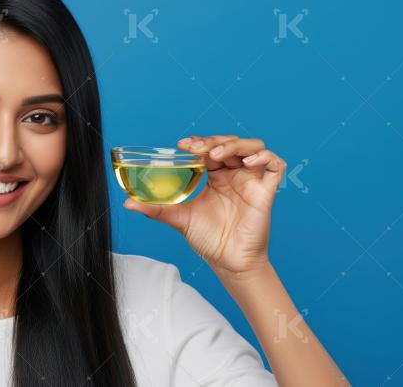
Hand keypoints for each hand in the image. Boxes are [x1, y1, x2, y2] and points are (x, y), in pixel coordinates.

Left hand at [123, 134, 285, 273]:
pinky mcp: (267, 190)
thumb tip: (128, 202)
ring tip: (216, 155)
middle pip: (230, 143)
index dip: (199, 142)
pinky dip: (264, 157)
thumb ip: (155, 208)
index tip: (182, 145)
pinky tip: (248, 162)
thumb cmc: (208, 239)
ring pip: (252, 146)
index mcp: (216, 176)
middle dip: (213, 141)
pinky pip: (275, 165)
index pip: (210, 148)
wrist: (228, 262)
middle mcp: (234, 174)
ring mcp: (251, 180)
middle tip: (197, 149)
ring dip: (235, 145)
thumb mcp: (179, 218)